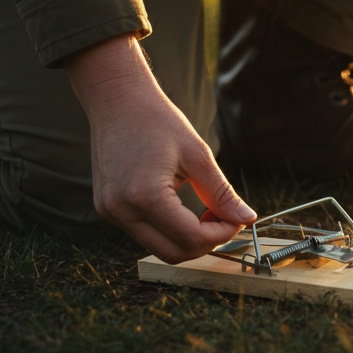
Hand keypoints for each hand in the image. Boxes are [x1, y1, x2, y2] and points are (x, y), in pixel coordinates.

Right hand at [66, 34, 255, 261]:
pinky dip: (167, 229)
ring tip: (204, 213)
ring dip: (185, 238)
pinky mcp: (106, 208)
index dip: (220, 235)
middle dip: (204, 243)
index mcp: (145, 196)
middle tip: (224, 220)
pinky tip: (180, 208)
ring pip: (157, 247)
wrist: (117, 99)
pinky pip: (142, 232)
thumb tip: (247, 218)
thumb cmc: (157, 120)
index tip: (236, 220)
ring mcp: (109, 212)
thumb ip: (221, 192)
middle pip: (172, 253)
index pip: (190, 239)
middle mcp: (121, 210)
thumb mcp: (197, 154)